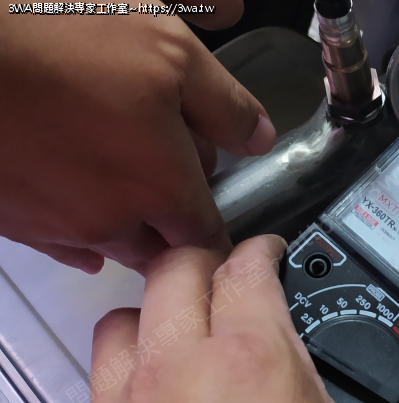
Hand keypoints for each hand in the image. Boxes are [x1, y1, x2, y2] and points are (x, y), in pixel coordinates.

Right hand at [0, 7, 275, 274]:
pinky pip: (58, 243)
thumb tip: (259, 139)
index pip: (208, 238)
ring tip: (132, 195)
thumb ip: (225, 105)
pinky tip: (80, 208)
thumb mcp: (172, 54)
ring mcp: (55, 225)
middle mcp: (111, 220)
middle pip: (160, 251)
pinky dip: (78, 231)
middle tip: (180, 196)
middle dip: (176, 232)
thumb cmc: (61, 40)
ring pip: (108, 247)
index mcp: (160, 187)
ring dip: (128, 228)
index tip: (231, 234)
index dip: (223, 236)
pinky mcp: (10, 219)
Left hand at [81, 235, 398, 402]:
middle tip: (232, 276)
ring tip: (185, 325)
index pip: (248, 266)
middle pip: (178, 271)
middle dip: (206, 262)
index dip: (265, 249)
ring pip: (127, 317)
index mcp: (253, 359)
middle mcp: (181, 368)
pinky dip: (122, 366)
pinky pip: (98, 376)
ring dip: (156, 310)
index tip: (276, 253)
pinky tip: (150, 392)